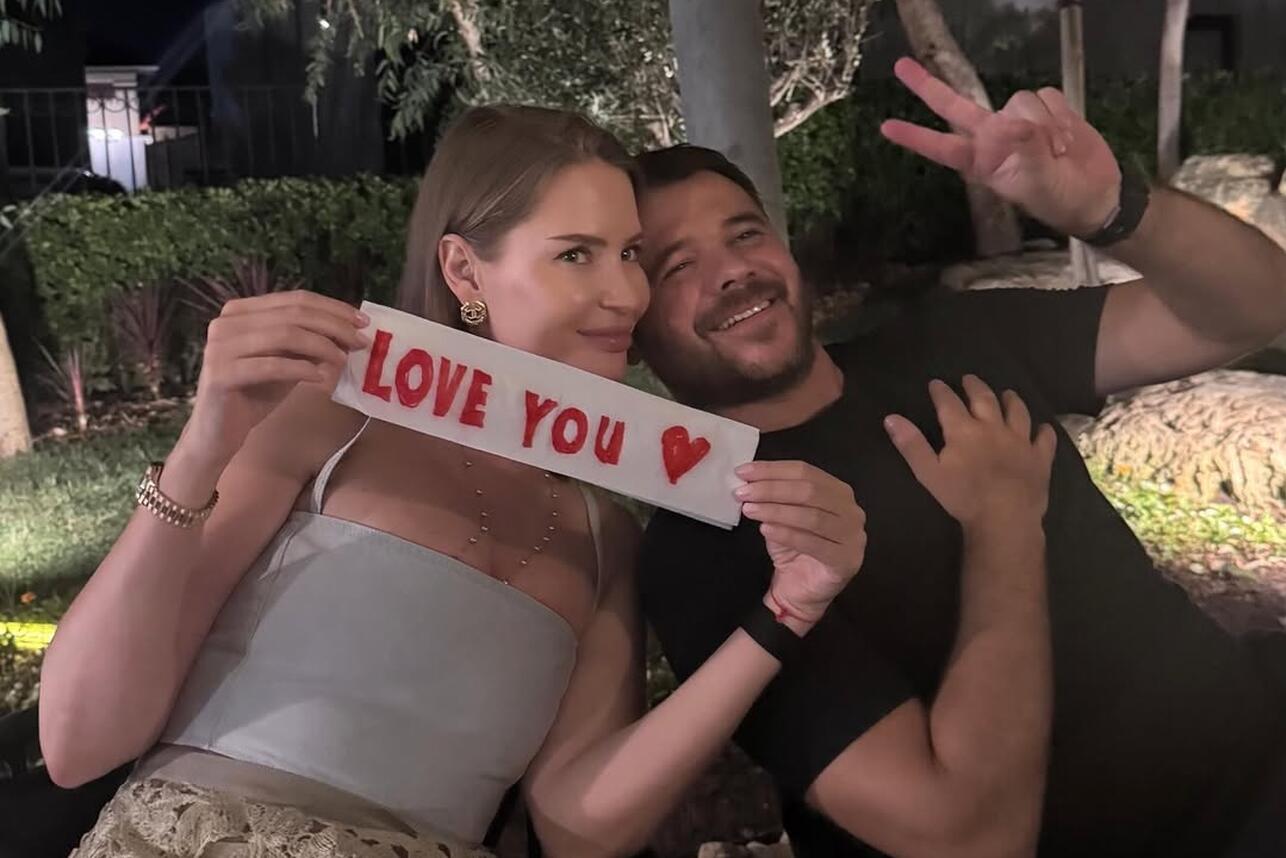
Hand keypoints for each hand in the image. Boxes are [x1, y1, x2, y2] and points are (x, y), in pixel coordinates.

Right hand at [182, 291, 368, 467]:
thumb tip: (348, 331)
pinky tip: (321, 377)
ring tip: (343, 360)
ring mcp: (219, 346)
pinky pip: (270, 365)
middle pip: (292, 314)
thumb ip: (309, 344)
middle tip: (361, 341)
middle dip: (333, 326)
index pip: (295, 300)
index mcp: (241, 311)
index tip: (362, 322)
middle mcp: (226, 322)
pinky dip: (301, 369)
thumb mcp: (288, 362)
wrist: (219, 432)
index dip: (332, 308)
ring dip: (321, 345)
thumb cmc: (255, 393)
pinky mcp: (219, 373)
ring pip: (283, 335)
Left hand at [735, 461, 866, 628]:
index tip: (743, 472)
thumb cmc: (793, 550)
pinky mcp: (846, 560)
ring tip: (749, 510)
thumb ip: (773, 496)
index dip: (773, 469)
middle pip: (809, 491)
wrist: (801, 592)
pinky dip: (787, 534)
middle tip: (744, 492)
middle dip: (771, 488)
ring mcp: (852, 536)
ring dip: (776, 510)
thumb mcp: (781, 516)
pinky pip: (813, 543)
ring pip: (811, 516)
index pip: (805, 471)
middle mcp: (851, 510)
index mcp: (838, 492)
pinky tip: (766, 529)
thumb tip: (747, 477)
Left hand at [880, 56, 1120, 237]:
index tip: (887, 127)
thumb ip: (1021, 150)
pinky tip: (1067, 139)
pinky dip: (1062, 117)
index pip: (941, 147)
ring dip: (1046, 125)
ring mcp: (1018, 121)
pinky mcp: (1046, 109)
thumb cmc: (1058, 198)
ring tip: (1057, 152)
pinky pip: (1047, 96)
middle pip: (955, 105)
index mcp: (981, 162)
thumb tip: (1008, 123)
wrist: (1095, 193)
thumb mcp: (1036, 182)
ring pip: (1020, 100)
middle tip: (901, 67)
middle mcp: (992, 137)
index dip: (915, 137)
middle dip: (928, 86)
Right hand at [884, 376, 1056, 529]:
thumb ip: (911, 444)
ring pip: (1018, 412)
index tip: (936, 383)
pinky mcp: (1040, 457)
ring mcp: (1020, 441)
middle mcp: (993, 427)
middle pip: (984, 399)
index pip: (949, 403)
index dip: (941, 391)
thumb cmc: (963, 497)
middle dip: (975, 387)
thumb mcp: (928, 472)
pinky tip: (1044, 428)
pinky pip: (1045, 439)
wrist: (1004, 518)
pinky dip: (1044, 431)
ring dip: (1012, 400)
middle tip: (969, 379)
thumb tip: (891, 418)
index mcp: (964, 430)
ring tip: (1008, 393)